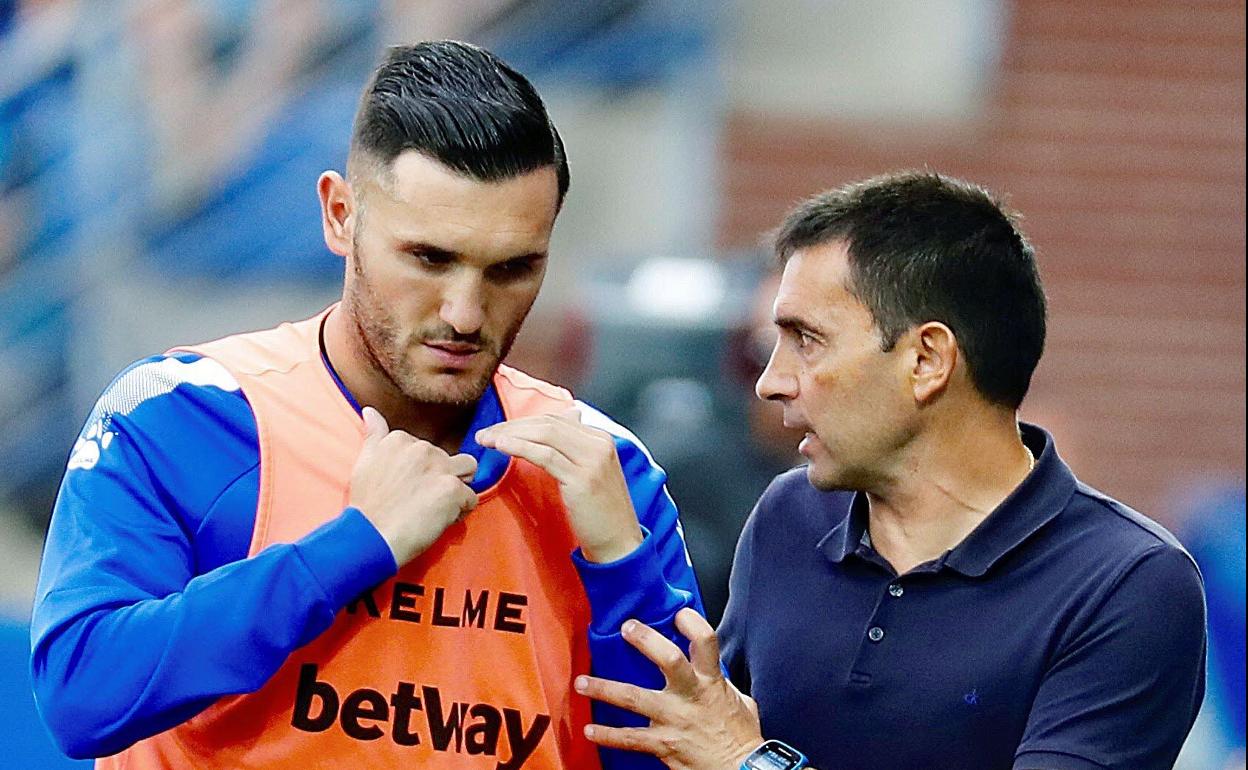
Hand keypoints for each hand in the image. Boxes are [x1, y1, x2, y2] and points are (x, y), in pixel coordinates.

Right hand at [349, 406, 478, 564]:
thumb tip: (370, 411)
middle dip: (442, 480)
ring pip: (469, 470)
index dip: (424, 473)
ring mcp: (439, 467)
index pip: (430, 450)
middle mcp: (422, 448)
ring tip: (438, 507)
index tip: (409, 489)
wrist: (370, 537)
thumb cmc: (367, 506)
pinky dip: (460, 512)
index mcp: (401, 439)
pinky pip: (472, 498)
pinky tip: (440, 520)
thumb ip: (374, 434)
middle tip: (421, 502)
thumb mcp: (364, 462)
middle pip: (451, 460)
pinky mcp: (453, 490)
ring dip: (458, 488)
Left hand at [475, 409, 643, 562]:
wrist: (619, 544)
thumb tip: (565, 420)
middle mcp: (599, 443)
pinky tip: (501, 447)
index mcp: (600, 439)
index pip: (554, 419)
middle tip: (484, 434)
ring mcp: (592, 459)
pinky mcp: (582, 477)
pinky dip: (519, 447)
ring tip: (486, 440)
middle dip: (511, 426)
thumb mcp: (590, 473)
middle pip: (547, 423)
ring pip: (544, 434)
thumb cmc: (600, 514)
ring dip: (510, 434)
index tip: (497, 430)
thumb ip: (575, 448)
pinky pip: (545, 455)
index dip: (521, 422)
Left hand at [575, 608, 762, 769]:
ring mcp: (674, 720)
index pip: (706, 641)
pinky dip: (607, 735)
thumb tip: (714, 674)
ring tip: (581, 682)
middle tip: (625, 628)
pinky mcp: (663, 744)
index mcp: (711, 682)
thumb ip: (723, 684)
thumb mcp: (740, 702)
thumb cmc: (742, 737)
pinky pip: (629, 739)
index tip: (677, 614)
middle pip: (668, 660)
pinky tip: (590, 730)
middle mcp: (690, 696)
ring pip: (633, 698)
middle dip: (644, 640)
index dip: (692, 623)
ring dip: (603, 689)